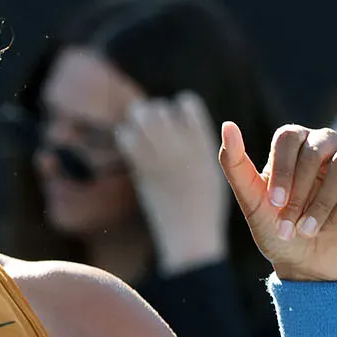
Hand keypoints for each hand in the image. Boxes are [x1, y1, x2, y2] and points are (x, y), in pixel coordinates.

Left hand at [116, 92, 230, 274]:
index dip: (178, 110)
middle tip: (152, 132)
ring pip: (140, 114)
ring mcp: (161, 153)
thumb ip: (198, 144)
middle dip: (154, 114)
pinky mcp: (142, 167)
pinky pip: (125, 137)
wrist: (190, 234)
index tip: (176, 126)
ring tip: (141, 139)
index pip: (187, 102)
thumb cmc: (203, 206)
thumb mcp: (211, 169)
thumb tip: (181, 128)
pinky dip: (125, 138)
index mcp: (203, 141)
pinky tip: (132, 152)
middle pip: (159, 107)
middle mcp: (182, 142)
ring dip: (136, 122)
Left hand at [220, 123, 336, 282]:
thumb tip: (227, 125)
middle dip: (299, 190)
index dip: (282, 168)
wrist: (308, 266)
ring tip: (306, 231)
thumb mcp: (252, 202)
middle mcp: (326, 145)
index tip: (274, 202)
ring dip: (321, 203)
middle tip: (287, 225)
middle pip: (315, 149)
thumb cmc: (279, 230)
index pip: (289, 137)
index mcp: (296, 144)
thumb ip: (235, 165)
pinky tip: (329, 227)